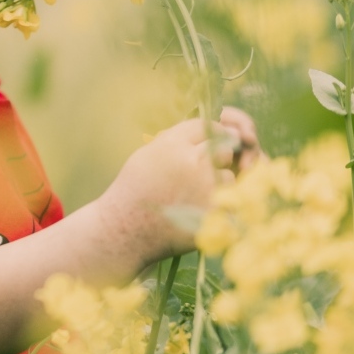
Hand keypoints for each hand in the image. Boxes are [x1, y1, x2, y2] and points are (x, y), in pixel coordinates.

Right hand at [100, 108, 259, 259]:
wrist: (124, 227)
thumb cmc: (133, 189)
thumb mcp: (148, 154)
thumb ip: (176, 141)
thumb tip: (204, 131)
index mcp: (173, 144)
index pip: (206, 127)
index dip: (212, 133)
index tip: (214, 140)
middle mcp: (192, 162)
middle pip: (222, 149)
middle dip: (216, 158)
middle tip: (203, 171)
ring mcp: (205, 188)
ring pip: (228, 177)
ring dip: (218, 184)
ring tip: (195, 195)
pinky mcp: (213, 212)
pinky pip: (228, 203)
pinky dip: (217, 207)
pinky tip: (198, 210)